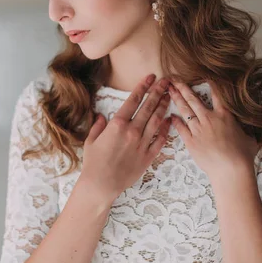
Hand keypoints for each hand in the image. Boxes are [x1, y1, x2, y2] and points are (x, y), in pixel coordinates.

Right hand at [80, 74, 171, 206]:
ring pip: (157, 120)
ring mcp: (142, 144)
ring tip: (170, 96)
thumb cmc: (93, 163)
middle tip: (166, 81)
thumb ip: (98, 125)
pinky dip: (167, 129)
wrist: (100, 185)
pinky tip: (170, 120)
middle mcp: (132, 131)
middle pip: (149, 107)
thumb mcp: (91, 140)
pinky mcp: (148, 156)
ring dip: (164, 106)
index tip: (151, 77)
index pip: (133, 100)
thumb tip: (101, 116)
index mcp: (117, 124)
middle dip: (158, 91)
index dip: (143, 87)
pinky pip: (161, 140)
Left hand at [168, 79, 258, 178]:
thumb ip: (244, 130)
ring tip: (169, 90)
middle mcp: (209, 119)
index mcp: (224, 115)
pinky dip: (175, 121)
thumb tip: (248, 130)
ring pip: (184, 110)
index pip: (216, 94)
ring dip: (176, 99)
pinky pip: (180, 128)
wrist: (231, 170)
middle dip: (182, 87)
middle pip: (193, 99)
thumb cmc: (243, 156)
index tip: (201, 76)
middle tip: (174, 79)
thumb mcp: (249, 138)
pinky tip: (170, 116)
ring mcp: (198, 129)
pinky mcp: (190, 141)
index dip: (209, 84)